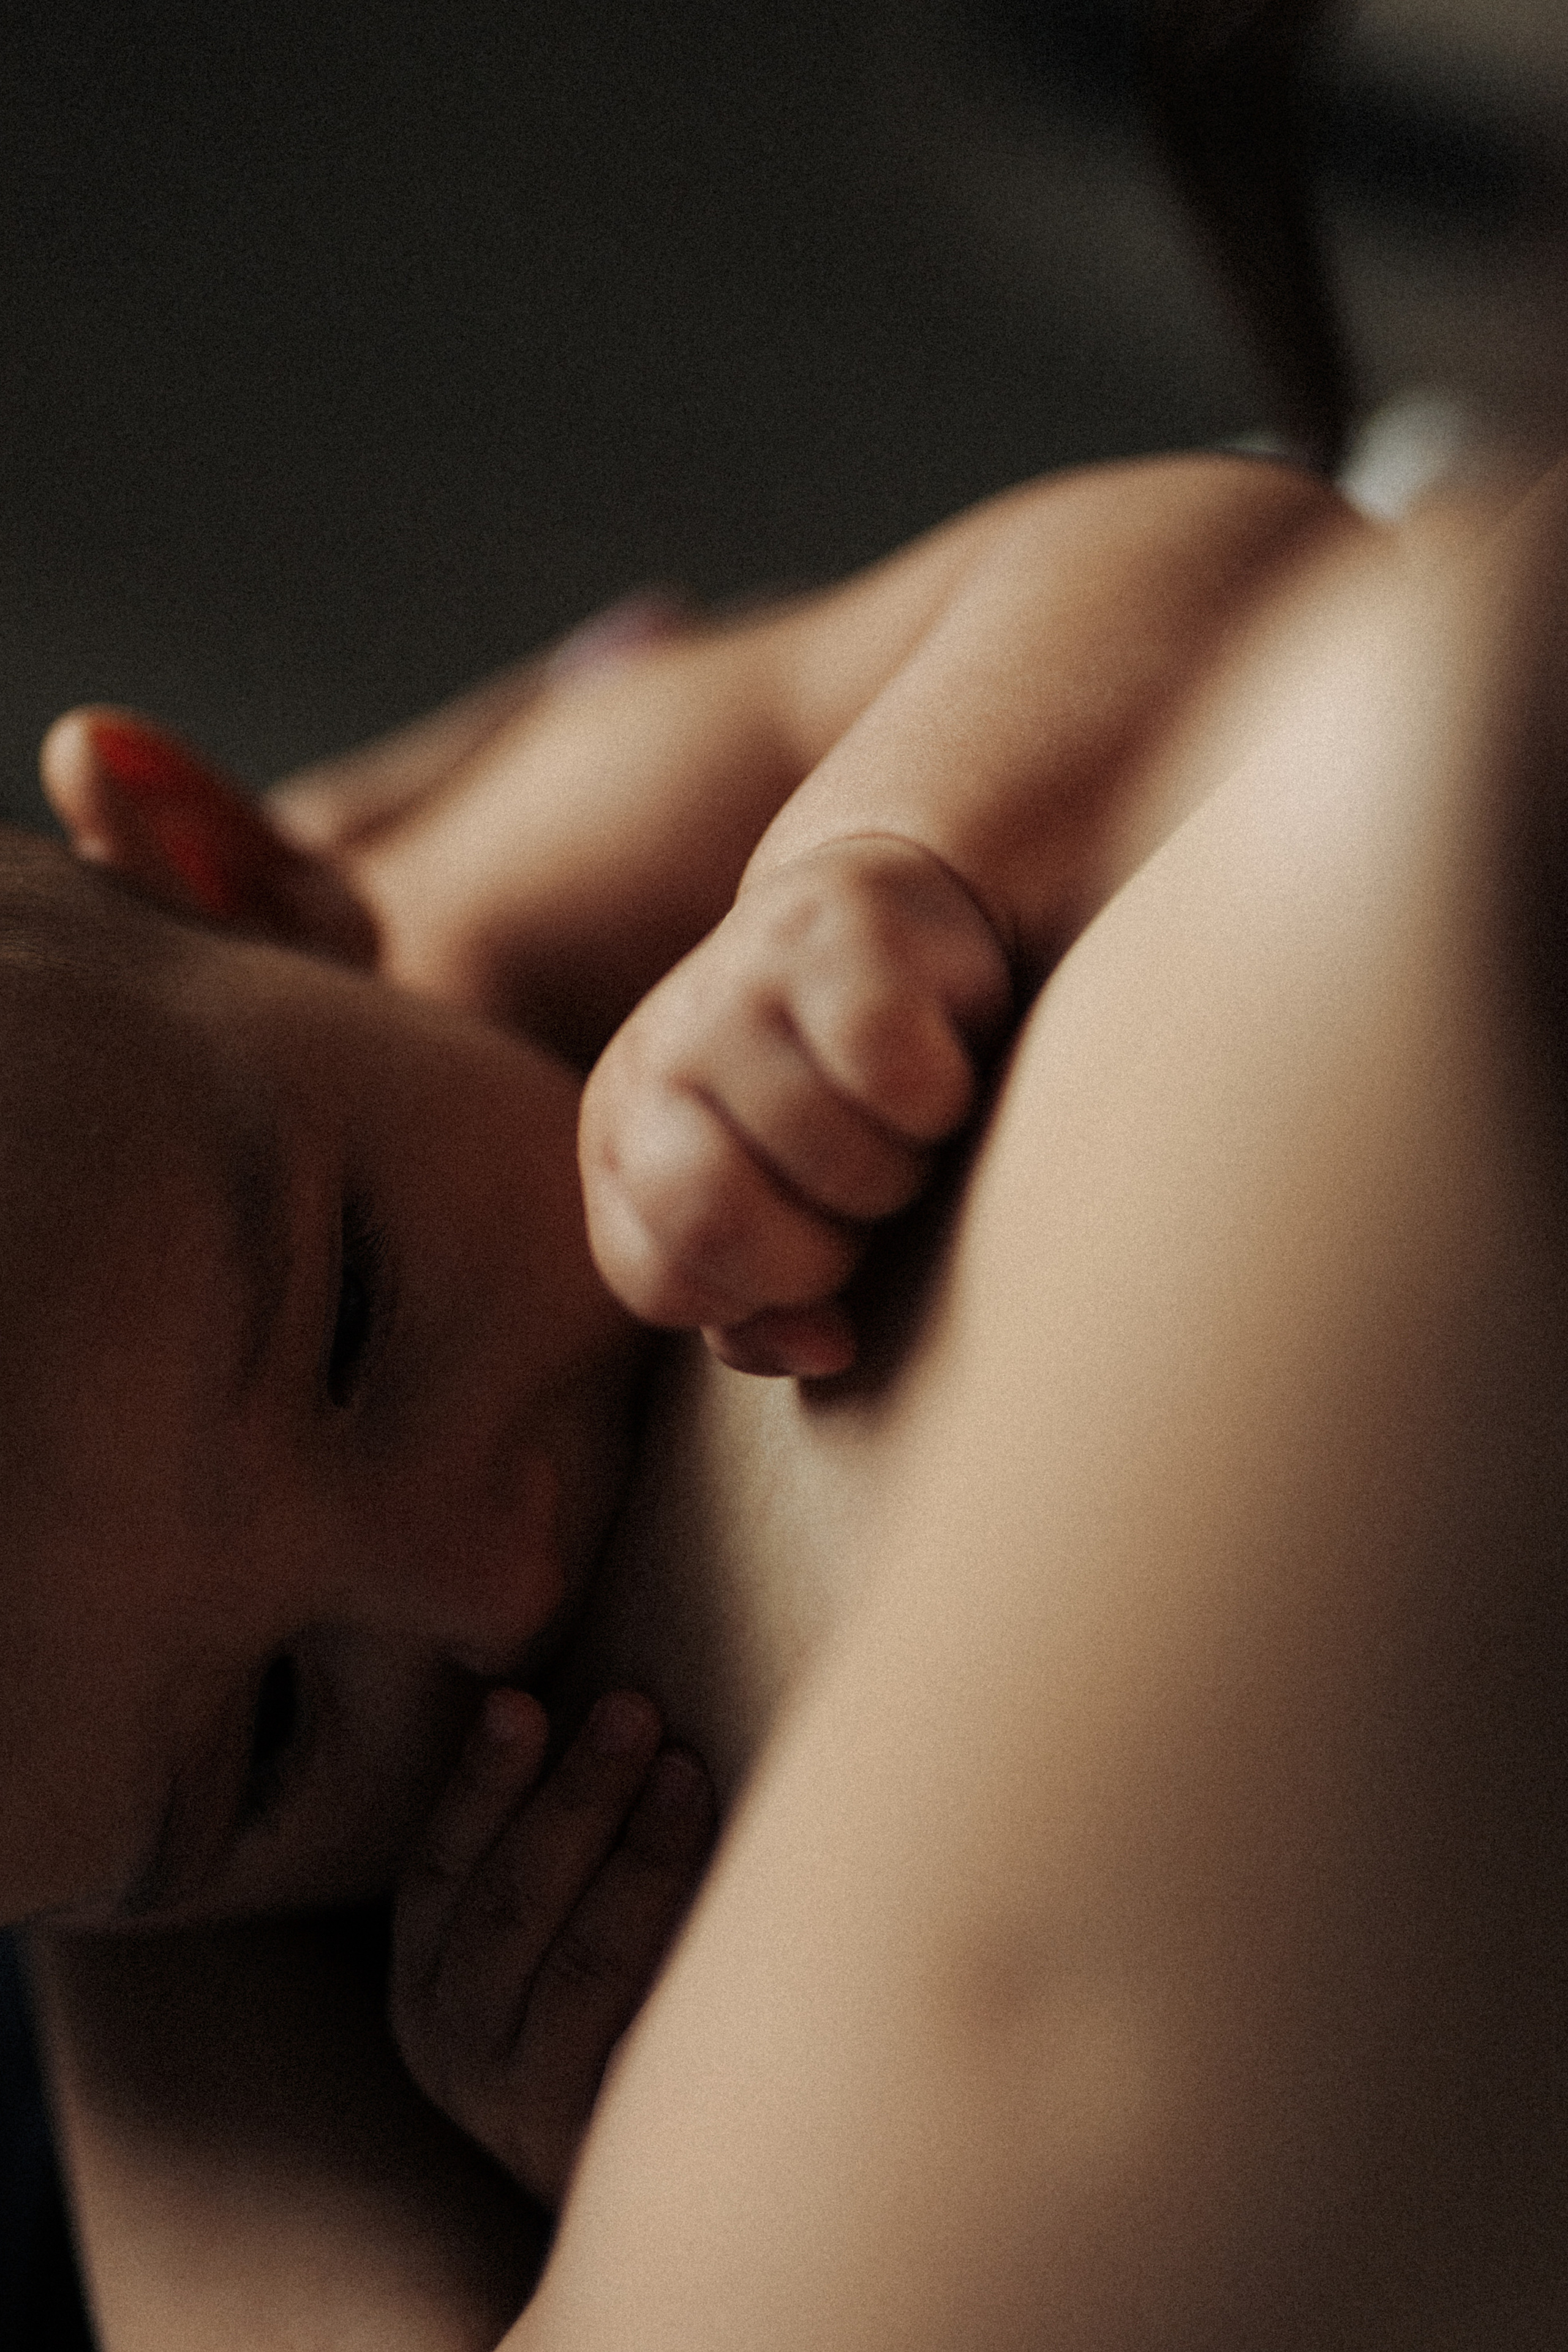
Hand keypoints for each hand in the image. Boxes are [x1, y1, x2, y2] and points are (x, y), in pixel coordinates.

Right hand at [390, 1688, 713, 2210]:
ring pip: (580, 1966)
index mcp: (427, 1983)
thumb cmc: (610, 2011)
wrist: (663, 2190)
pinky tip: (739, 1890)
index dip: (480, 1782)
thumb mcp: (546, 1937)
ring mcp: (526, 2110)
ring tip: (688, 1773)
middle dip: (574, 1797)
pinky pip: (648, 2038)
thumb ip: (554, 1848)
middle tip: (634, 1709)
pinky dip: (683, 1950)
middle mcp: (457, 2051)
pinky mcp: (605, 2151)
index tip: (521, 1700)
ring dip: (636, 1859)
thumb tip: (597, 1702)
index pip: (440, 1868)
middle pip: (511, 1905)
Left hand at [578, 834, 1012, 1376]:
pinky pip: (900, 1081)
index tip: (816, 1246)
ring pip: (834, 1158)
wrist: (894, 919)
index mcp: (621, 1140)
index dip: (764, 1295)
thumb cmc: (836, 1099)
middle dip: (824, 1244)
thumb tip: (824, 1347)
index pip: (665, 1282)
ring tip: (900, 1117)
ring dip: (901, 1165)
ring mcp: (737, 984)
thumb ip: (765, 1308)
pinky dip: (944, 1096)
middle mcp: (656, 1057)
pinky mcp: (838, 933)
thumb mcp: (783, 1215)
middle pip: (717, 1220)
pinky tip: (940, 1056)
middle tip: (860, 1191)